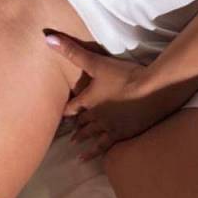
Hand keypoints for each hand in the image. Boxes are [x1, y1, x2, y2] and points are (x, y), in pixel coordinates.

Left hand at [44, 30, 160, 159]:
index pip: (72, 107)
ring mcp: (109, 127)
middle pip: (82, 122)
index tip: (59, 115)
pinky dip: (93, 152)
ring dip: (82, 138)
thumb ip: (72, 51)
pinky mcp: (123, 133)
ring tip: (74, 144)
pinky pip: (104, 146)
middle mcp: (95, 116)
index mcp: (89, 100)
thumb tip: (47, 37)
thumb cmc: (123, 76)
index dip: (65, 111)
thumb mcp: (96, 61)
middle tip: (66, 132)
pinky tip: (86, 159)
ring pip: (92, 134)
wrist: (151, 91)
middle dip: (75, 125)